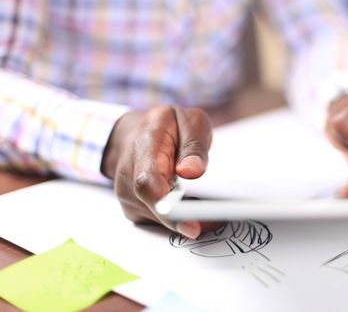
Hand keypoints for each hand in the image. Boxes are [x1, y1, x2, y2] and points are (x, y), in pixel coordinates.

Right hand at [101, 106, 213, 238]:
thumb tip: (193, 172)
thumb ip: (194, 144)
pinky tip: (198, 209)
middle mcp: (128, 175)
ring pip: (160, 219)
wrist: (138, 132)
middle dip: (189, 218)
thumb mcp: (189, 121)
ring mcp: (129, 196)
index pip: (148, 183)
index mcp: (144, 148)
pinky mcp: (136, 210)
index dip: (168, 208)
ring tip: (213, 209)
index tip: (192, 226)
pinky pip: (161, 222)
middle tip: (219, 219)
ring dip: (188, 218)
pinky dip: (181, 219)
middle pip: (155, 208)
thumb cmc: (167, 126)